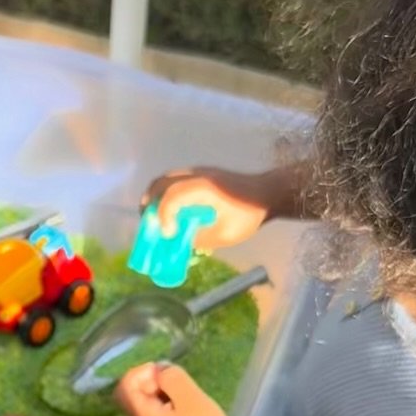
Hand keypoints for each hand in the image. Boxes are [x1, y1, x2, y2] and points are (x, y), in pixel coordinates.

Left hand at [114, 363, 242, 415]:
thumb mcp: (191, 398)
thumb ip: (172, 379)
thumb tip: (160, 371)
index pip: (123, 389)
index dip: (139, 372)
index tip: (164, 372)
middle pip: (133, 397)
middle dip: (151, 382)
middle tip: (177, 382)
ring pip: (147, 406)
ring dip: (162, 393)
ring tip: (186, 394)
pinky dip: (168, 405)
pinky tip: (188, 407)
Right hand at [141, 166, 271, 250]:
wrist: (268, 192)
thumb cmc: (249, 214)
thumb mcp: (225, 234)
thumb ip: (200, 238)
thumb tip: (179, 242)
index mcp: (204, 188)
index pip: (172, 196)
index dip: (163, 215)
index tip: (167, 233)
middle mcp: (197, 175)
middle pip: (162, 182)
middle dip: (150, 203)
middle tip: (148, 222)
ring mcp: (199, 172)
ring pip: (166, 179)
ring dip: (156, 196)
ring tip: (154, 216)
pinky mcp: (201, 175)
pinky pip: (176, 180)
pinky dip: (166, 193)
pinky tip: (170, 210)